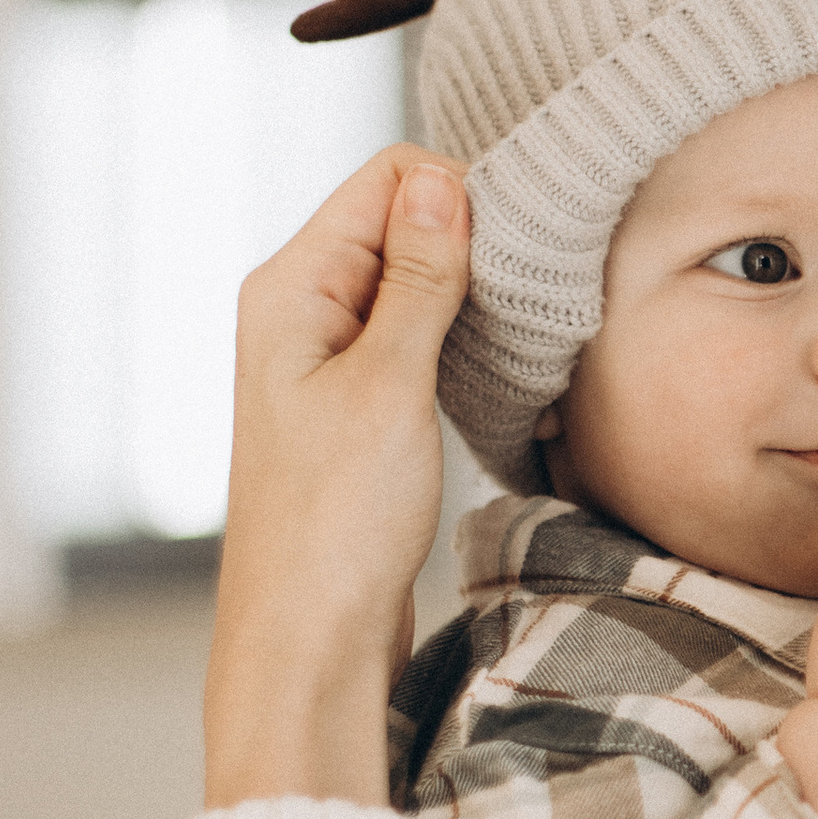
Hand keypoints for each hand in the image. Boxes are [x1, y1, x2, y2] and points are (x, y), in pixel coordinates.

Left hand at [203, 147, 470, 808]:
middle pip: (402, 220)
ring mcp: (326, 355)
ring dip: (470, 294)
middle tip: (527, 295)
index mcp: (290, 286)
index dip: (460, 195)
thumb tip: (443, 182)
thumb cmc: (336, 523)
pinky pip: (415, 332)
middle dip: (471, 241)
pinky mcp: (356, 400)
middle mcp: (301, 308)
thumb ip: (420, 280)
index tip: (519, 247)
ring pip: (415, 278)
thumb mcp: (388, 385)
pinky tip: (491, 368)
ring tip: (514, 336)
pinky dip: (459, 337)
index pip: (388, 178)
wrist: (309, 639)